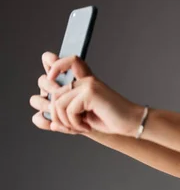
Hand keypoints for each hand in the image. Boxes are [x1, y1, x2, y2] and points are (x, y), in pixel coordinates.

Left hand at [30, 52, 144, 136]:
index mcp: (85, 83)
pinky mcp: (90, 92)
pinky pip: (69, 109)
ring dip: (67, 121)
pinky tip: (87, 126)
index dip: (54, 66)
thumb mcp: (82, 117)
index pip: (67, 63)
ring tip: (81, 127)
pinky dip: (75, 123)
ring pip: (59, 103)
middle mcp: (86, 80)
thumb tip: (37, 118)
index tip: (48, 78)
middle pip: (55, 94)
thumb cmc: (110, 120)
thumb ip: (63, 114)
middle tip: (73, 127)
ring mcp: (88, 85)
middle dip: (57, 116)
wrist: (131, 123)